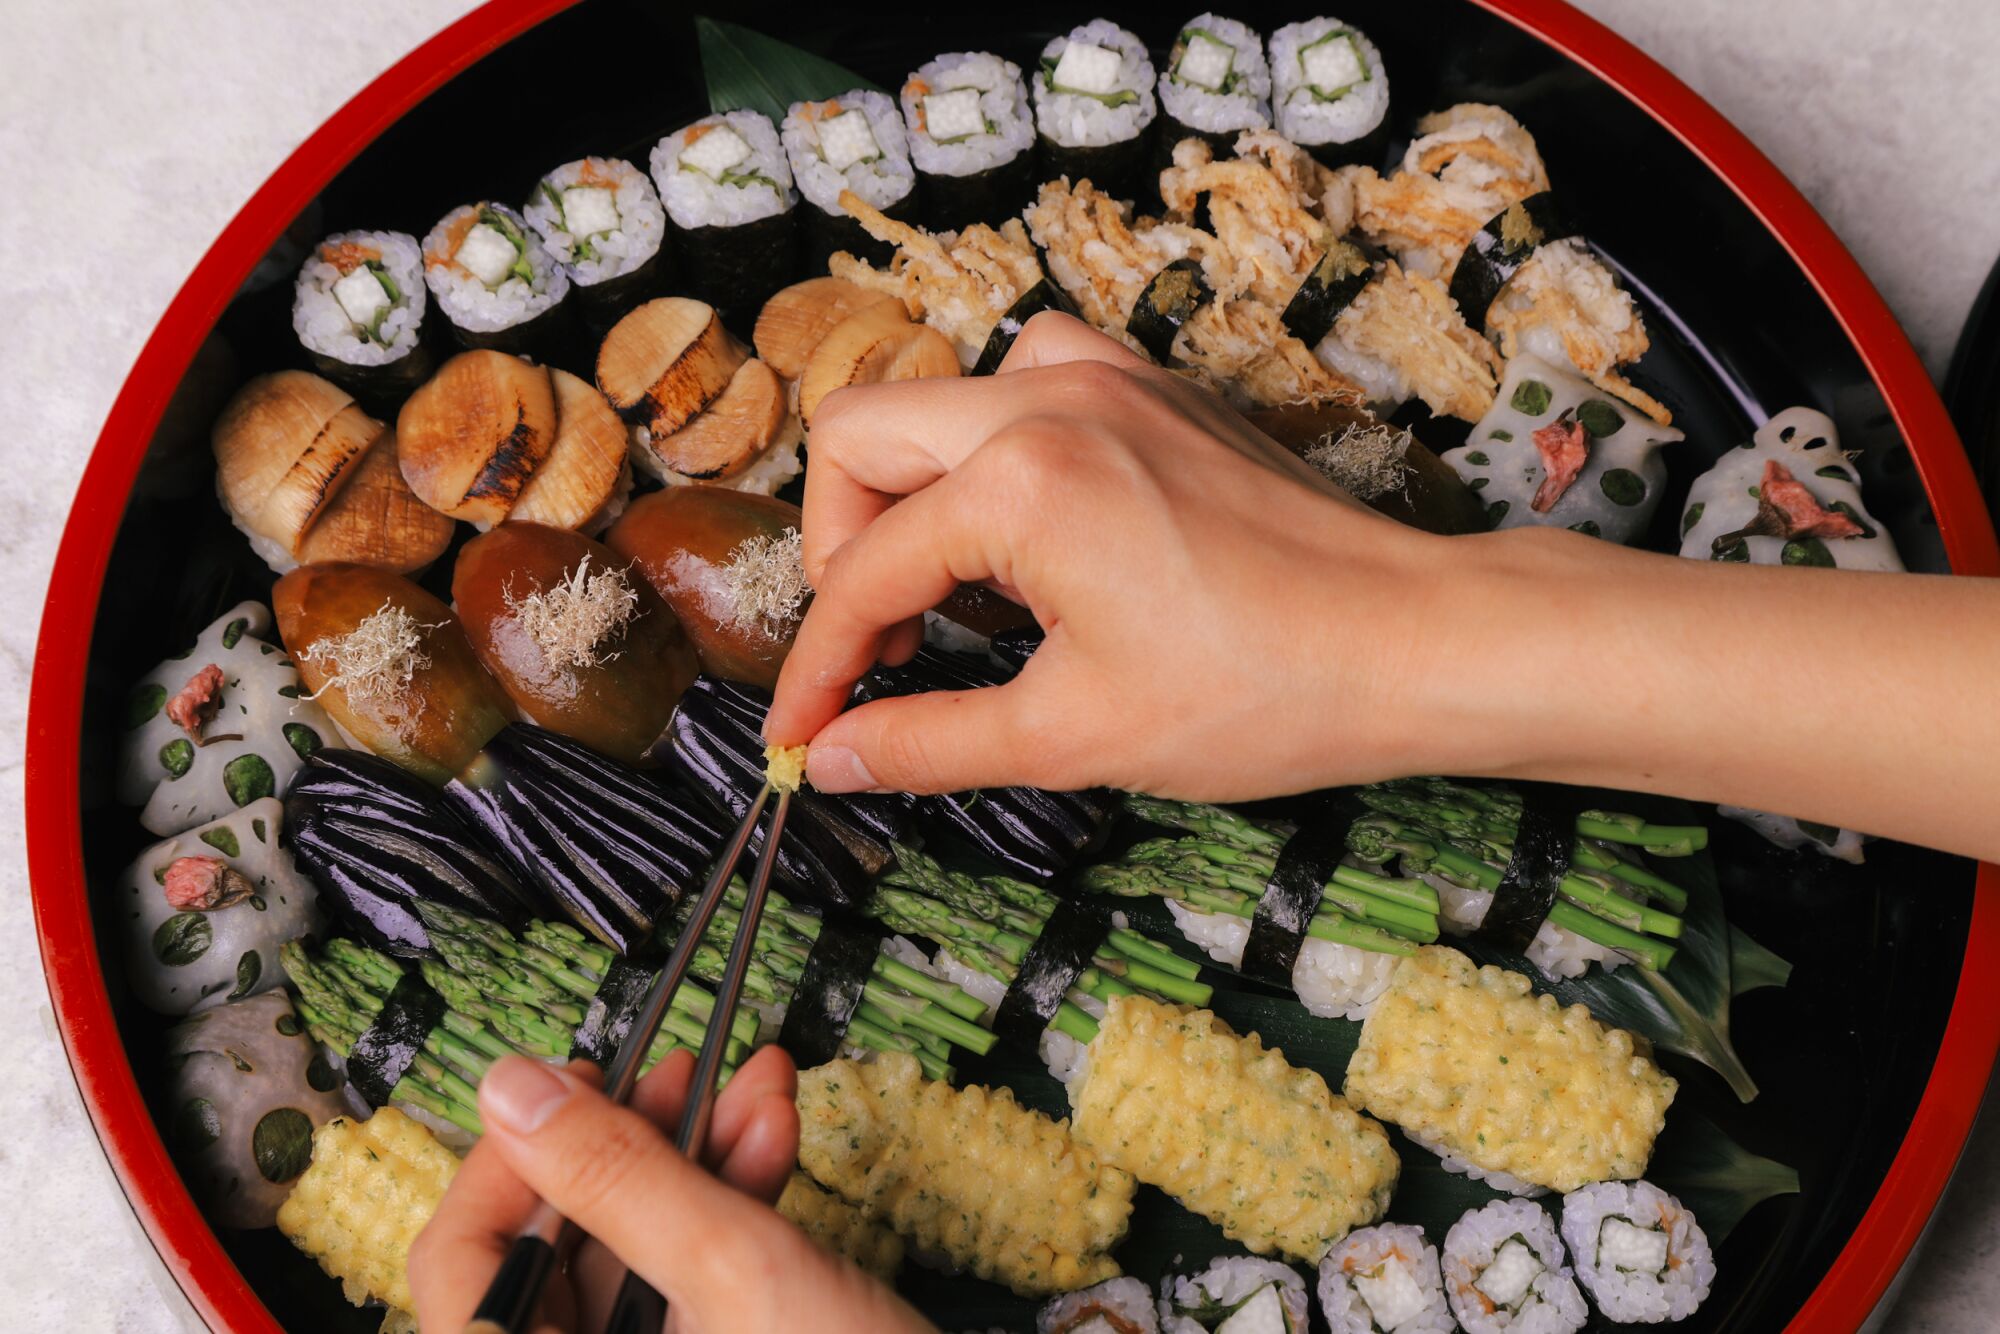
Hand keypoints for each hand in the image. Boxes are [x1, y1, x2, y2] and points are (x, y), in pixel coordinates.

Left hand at [409, 1046, 932, 1333]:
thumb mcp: (733, 1271)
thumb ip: (616, 1177)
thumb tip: (513, 1088)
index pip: (461, 1268)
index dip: (506, 1163)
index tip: (563, 1088)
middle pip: (555, 1255)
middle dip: (627, 1145)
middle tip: (675, 1071)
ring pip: (634, 1258)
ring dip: (695, 1160)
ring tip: (750, 1086)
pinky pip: (691, 1281)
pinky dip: (731, 1206)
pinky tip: (772, 1137)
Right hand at [766, 312, 1494, 798]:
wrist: (1415, 642)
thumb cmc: (1262, 694)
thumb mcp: (1074, 736)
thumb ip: (928, 742)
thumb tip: (832, 760)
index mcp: (1020, 482)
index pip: (863, 575)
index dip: (817, 668)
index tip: (804, 736)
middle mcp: (1051, 397)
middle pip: (861, 438)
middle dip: (841, 549)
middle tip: (883, 645)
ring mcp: (1110, 374)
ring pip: (940, 396)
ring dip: (917, 487)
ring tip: (960, 590)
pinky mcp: (1155, 385)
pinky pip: (1026, 380)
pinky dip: (995, 447)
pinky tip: (1033, 527)